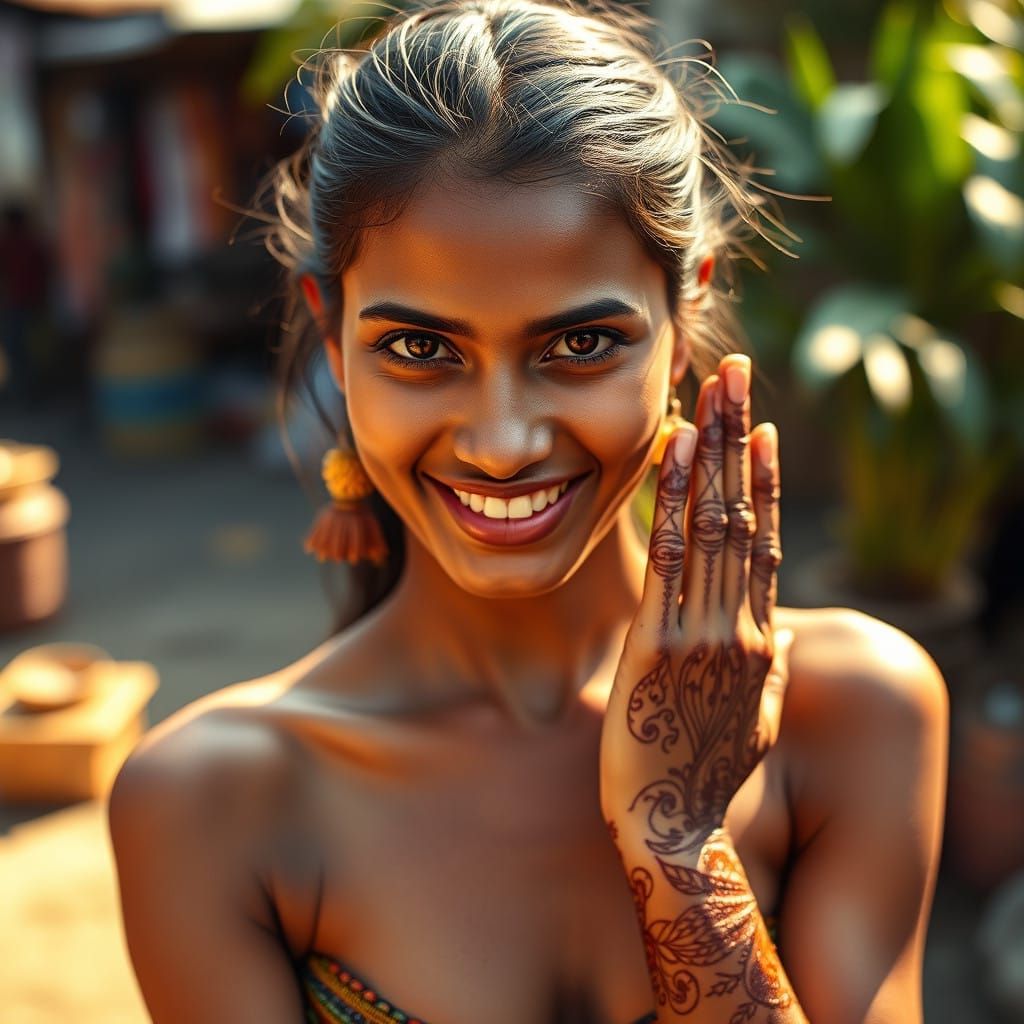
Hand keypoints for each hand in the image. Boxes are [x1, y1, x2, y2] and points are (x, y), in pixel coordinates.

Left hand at [601, 355, 790, 855]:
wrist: (677, 834)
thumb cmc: (706, 780)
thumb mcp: (750, 720)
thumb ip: (759, 670)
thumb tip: (766, 634)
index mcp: (760, 643)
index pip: (766, 541)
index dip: (764, 479)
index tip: (760, 426)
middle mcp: (740, 627)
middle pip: (744, 513)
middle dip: (738, 437)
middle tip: (733, 373)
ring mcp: (703, 632)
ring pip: (713, 522)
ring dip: (710, 450)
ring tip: (709, 390)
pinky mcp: (659, 645)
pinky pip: (670, 557)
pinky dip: (675, 498)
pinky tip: (672, 452)